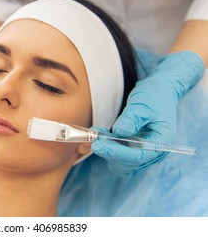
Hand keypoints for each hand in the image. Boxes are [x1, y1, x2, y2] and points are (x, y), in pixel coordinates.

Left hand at [92, 51, 204, 177]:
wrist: (159, 92)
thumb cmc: (154, 97)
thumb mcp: (142, 104)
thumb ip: (131, 119)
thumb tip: (118, 132)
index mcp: (162, 142)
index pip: (139, 156)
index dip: (117, 153)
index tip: (98, 145)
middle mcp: (154, 153)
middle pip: (129, 164)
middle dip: (110, 153)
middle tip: (94, 139)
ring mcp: (144, 153)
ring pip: (122, 164)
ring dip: (107, 151)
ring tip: (95, 134)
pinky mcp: (134, 150)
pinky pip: (118, 156)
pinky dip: (107, 148)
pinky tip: (98, 134)